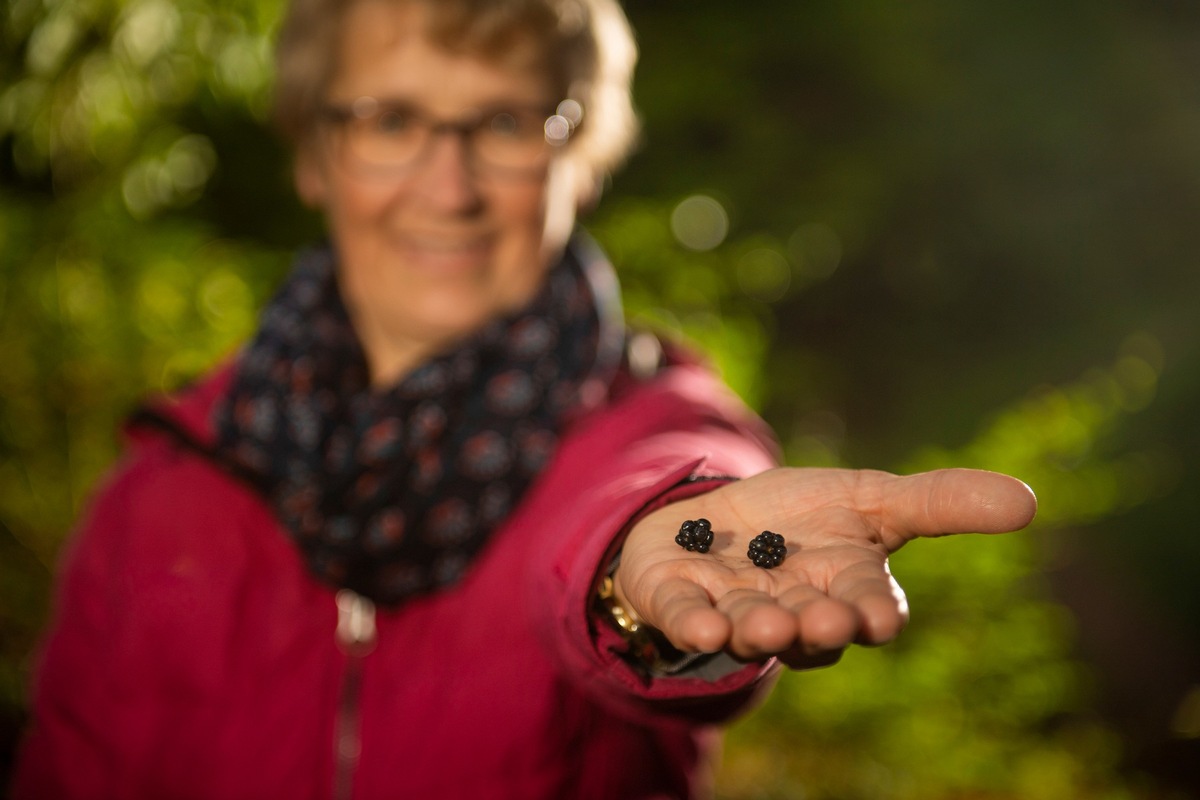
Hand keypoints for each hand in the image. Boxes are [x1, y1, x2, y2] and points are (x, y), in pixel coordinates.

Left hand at [612, 467, 1036, 669]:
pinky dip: (693, 625)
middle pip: (812, 628)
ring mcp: (736, 612)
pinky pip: (687, 621)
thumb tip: (1030, 502)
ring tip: (767, 624)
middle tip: (828, 621)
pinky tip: (701, 627)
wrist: (710, 522)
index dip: (874, 612)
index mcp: (845, 588)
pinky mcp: (682, 605)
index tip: (880, 617)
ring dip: (759, 630)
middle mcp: (795, 611)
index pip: (869, 606)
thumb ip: (939, 503)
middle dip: (820, 626)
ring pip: (750, 630)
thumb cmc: (799, 518)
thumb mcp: (870, 499)